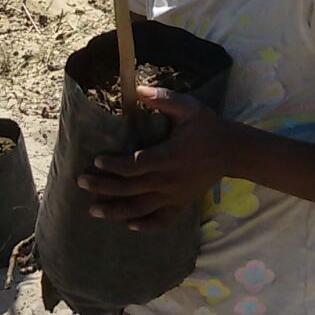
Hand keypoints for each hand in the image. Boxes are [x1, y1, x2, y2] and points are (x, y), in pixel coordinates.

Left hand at [77, 85, 244, 230]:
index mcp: (169, 157)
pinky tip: (129, 225)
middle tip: (81, 182)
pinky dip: (145, 225)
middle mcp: (169, 181)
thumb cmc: (208, 127)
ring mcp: (175, 196)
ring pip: (140, 208)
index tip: (96, 161)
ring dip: (115, 211)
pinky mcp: (182, 204)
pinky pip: (162, 220)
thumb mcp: (189, 108)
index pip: (134, 165)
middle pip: (130, 189)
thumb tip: (137, 89)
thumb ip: (163, 100)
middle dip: (103, 186)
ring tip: (94, 210)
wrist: (233, 151)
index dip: (113, 166)